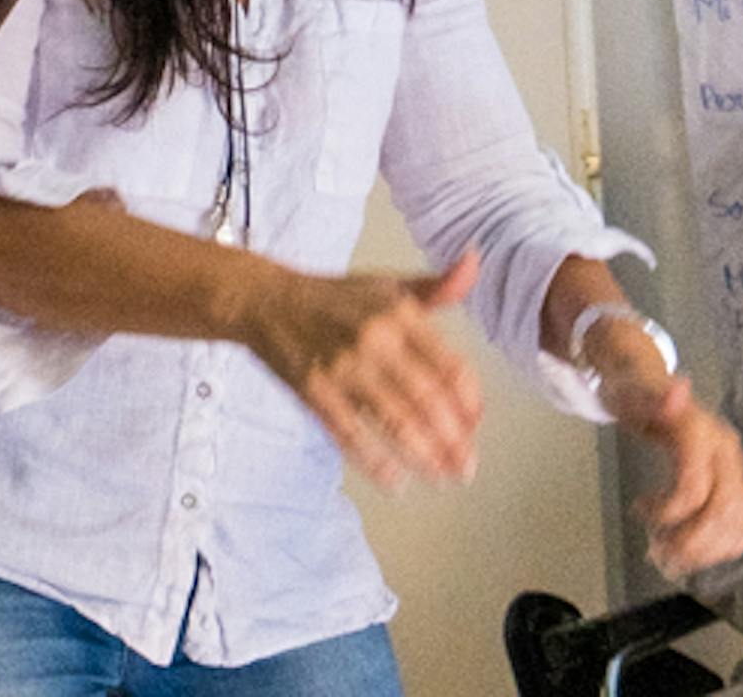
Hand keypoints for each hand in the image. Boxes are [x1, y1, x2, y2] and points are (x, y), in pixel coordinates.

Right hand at [236, 251, 482, 488]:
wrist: (267, 301)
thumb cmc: (335, 298)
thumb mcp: (387, 285)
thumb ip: (436, 286)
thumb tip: (475, 261)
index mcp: (399, 313)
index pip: (450, 366)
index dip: (470, 403)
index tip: (475, 425)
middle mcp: (375, 339)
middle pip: (428, 400)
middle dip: (454, 441)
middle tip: (465, 468)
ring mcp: (343, 368)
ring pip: (395, 422)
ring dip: (425, 457)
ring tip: (442, 477)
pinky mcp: (315, 392)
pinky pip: (351, 435)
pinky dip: (376, 463)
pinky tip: (396, 482)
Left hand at [599, 373, 742, 573]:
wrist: (645, 385)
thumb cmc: (634, 393)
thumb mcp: (630, 392)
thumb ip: (655, 397)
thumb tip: (681, 387)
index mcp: (702, 432)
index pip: (695, 489)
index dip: (667, 512)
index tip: (639, 510)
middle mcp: (727, 452)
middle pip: (723, 511)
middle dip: (691, 541)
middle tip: (657, 552)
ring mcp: (736, 469)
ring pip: (739, 524)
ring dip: (706, 551)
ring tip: (672, 556)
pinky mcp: (738, 485)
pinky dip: (721, 547)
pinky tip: (696, 552)